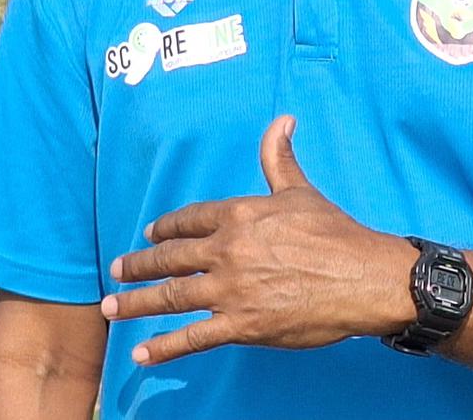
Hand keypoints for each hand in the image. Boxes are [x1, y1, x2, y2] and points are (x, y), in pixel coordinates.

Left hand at [101, 117, 412, 365]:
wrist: (360, 276)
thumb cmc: (334, 232)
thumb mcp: (300, 189)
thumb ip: (279, 157)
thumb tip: (282, 120)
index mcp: (239, 215)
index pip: (190, 219)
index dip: (167, 227)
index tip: (150, 232)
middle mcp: (228, 250)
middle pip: (171, 258)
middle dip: (139, 265)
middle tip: (116, 270)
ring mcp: (232, 290)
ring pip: (172, 297)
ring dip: (137, 303)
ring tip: (111, 307)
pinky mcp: (243, 325)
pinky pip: (194, 338)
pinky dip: (164, 347)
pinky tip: (140, 353)